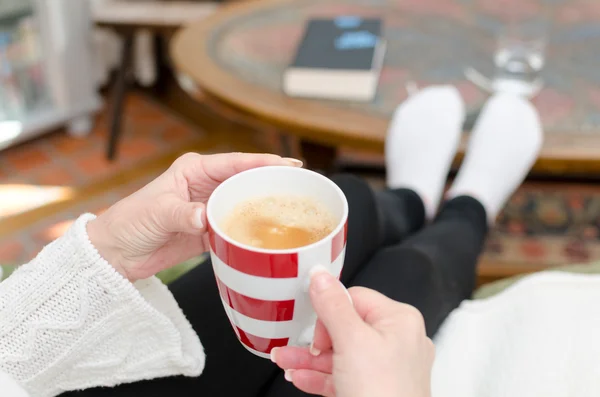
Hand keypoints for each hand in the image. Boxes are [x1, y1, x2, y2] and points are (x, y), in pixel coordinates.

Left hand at [87, 152, 301, 281]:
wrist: (116, 254)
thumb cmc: (130, 222)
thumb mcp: (157, 212)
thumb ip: (183, 213)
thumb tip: (206, 218)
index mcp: (194, 171)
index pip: (235, 163)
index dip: (262, 163)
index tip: (288, 165)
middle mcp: (205, 187)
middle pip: (245, 182)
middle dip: (271, 182)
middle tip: (300, 186)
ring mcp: (208, 210)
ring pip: (243, 205)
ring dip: (264, 208)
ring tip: (293, 210)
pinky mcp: (208, 232)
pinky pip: (235, 229)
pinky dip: (250, 232)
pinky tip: (269, 235)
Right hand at [271, 269, 433, 396]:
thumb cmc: (383, 393)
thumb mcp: (351, 342)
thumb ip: (332, 306)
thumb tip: (320, 275)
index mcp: (399, 320)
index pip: (355, 299)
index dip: (330, 314)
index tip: (314, 330)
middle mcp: (399, 341)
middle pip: (345, 328)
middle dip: (313, 341)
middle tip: (292, 348)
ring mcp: (389, 368)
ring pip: (342, 354)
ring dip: (310, 360)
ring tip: (284, 363)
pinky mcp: (378, 389)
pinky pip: (346, 375)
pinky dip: (322, 376)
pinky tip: (300, 378)